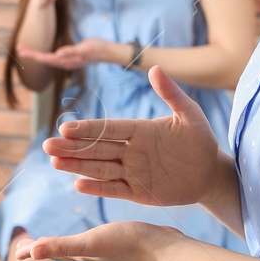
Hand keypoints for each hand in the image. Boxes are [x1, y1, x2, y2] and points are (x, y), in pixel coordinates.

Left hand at [13, 221, 181, 260]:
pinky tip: (98, 236)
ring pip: (80, 249)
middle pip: (62, 252)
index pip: (51, 253)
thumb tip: (32, 252)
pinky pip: (98, 241)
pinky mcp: (124, 243)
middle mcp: (93, 255)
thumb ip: (62, 247)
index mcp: (82, 254)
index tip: (17, 251)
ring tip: (59, 243)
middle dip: (45, 249)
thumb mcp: (90, 243)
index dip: (34, 251)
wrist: (164, 249)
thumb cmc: (128, 244)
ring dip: (65, 245)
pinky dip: (89, 238)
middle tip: (30, 248)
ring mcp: (109, 251)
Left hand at [15, 37, 123, 71]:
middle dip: (31, 54)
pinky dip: (44, 55)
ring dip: (36, 55)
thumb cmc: (97, 48)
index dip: (33, 55)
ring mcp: (67, 62)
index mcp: (66, 61)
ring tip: (24, 49)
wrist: (108, 53)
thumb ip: (72, 51)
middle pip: (44, 60)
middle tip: (18, 47)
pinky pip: (53, 58)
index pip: (45, 58)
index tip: (22, 49)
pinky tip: (39, 54)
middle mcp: (65, 63)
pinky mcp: (70, 58)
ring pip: (47, 60)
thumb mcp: (85, 48)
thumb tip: (58, 54)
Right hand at [43, 66, 221, 207]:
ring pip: (99, 168)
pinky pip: (114, 189)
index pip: (108, 128)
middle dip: (72, 148)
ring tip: (54, 162)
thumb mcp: (190, 114)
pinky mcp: (138, 192)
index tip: (66, 128)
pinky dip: (97, 188)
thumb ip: (171, 93)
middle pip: (96, 148)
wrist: (211, 172)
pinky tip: (78, 184)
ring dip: (77, 165)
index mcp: (139, 130)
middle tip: (48, 145)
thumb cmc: (201, 139)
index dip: (88, 129)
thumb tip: (154, 68)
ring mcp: (132, 171)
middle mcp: (130, 150)